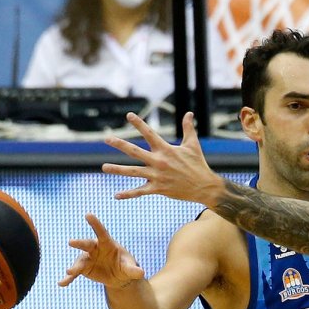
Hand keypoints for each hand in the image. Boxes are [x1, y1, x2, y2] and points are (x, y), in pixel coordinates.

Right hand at [58, 213, 144, 287]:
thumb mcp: (130, 268)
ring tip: (70, 272)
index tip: (88, 215)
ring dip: (74, 267)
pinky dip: (68, 278)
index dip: (95, 224)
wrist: (118, 277)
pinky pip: (75, 273)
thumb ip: (133, 269)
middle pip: (86, 244)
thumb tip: (141, 272)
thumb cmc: (125, 266)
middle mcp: (95, 249)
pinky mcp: (84, 269)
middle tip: (71, 242)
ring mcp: (88, 259)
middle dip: (79, 243)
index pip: (101, 232)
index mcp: (107, 243)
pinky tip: (62, 283)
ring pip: (79, 261)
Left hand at [102, 112, 224, 206]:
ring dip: (117, 169)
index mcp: (166, 150)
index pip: (149, 133)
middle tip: (107, 139)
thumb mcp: (193, 145)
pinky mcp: (158, 189)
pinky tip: (117, 195)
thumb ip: (188, 128)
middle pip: (135, 151)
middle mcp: (159, 162)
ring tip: (104, 167)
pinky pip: (140, 191)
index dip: (139, 123)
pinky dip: (128, 194)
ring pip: (133, 172)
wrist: (205, 187)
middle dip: (120, 144)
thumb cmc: (198, 165)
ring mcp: (157, 176)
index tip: (128, 115)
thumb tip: (189, 113)